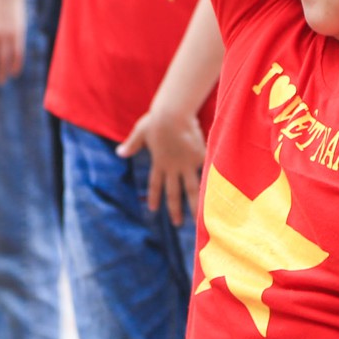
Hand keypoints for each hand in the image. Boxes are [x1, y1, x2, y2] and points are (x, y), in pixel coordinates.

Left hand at [116, 103, 206, 227]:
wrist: (172, 115)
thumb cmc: (156, 120)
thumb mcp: (141, 132)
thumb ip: (132, 144)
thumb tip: (119, 153)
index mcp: (159, 162)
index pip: (155, 184)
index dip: (154, 196)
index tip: (153, 209)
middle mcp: (173, 167)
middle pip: (174, 192)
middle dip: (175, 209)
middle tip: (177, 223)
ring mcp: (187, 164)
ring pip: (192, 189)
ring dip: (195, 205)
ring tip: (199, 220)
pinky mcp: (200, 157)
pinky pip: (207, 172)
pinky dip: (213, 183)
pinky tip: (220, 196)